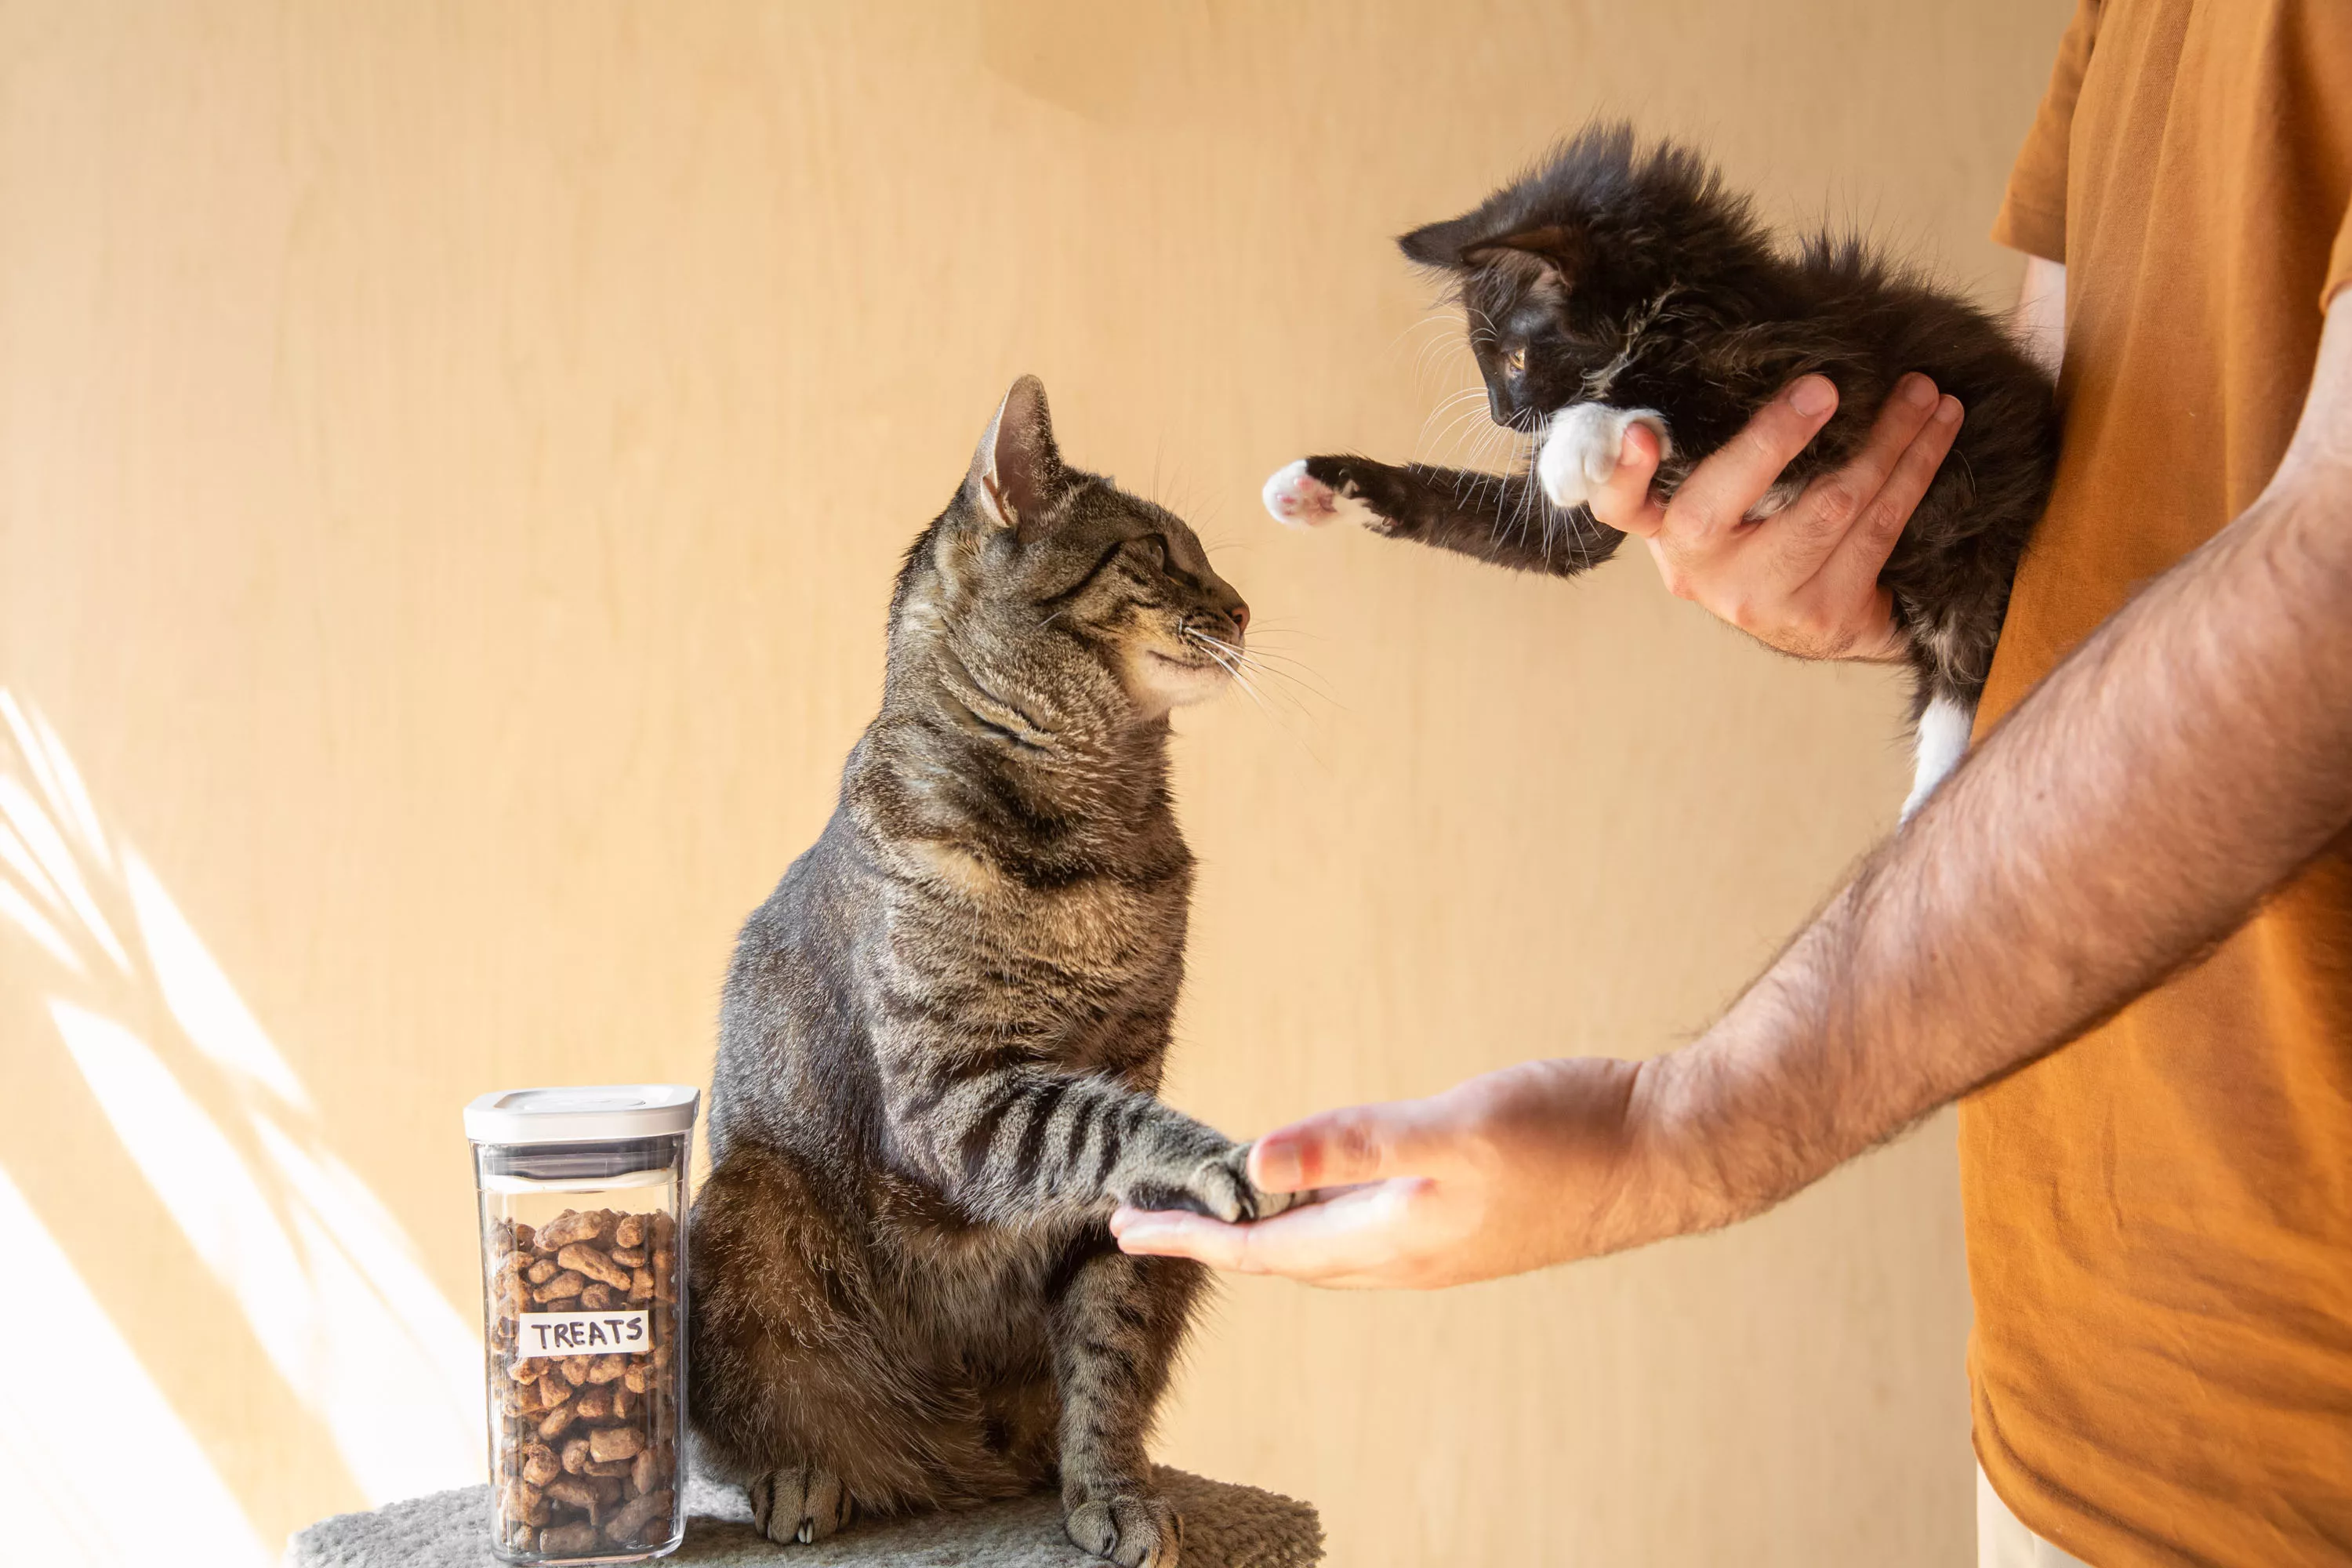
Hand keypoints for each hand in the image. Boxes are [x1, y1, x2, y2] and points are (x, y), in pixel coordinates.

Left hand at [1110, 1058, 1656, 1288]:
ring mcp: (1442, 1244)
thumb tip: (1258, 1159)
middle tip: (1149, 1221)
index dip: (1193, 1237)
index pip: (1265, 1250)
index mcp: (1396, 1239)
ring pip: (1327, 1248)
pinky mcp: (1468, 1221)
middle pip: (1286, 1258)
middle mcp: (1411, 1255)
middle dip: (1213, 1241)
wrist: (1672, 1151)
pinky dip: (1319, 1216)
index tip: (1128, 1226)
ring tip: (1216, 1213)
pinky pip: (1367, 1231)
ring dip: (1265, 1233)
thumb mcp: (1456, 1129)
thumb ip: (1356, 1145)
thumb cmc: (1573, 1133)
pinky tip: (1320, 1192)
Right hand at [1589, 373, 1962, 661]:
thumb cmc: (1766, 531)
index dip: (1622, 472)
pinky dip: (1916, 468)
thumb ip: (1717, 443)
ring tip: (1920, 391)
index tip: (1642, 433)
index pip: (1621, 505)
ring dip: (1884, 441)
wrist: (1820, 618)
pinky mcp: (1824, 614)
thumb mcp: (1723, 492)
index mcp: (1666, 530)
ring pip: (1825, 509)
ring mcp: (1759, 600)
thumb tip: (1762, 354)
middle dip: (1775, 439)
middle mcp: (1699, 572)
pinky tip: (1938, 427)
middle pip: (1719, 506)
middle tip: (1826, 386)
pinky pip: (1880, 527)